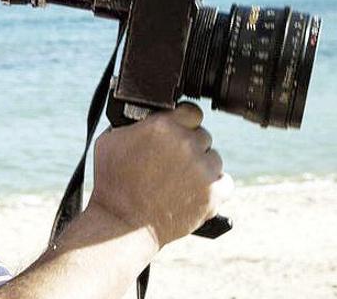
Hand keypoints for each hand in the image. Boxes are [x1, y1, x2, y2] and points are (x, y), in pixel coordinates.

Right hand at [89, 102, 233, 248]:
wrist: (121, 223)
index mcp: (163, 126)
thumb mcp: (110, 140)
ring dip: (202, 167)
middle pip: (203, 136)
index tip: (180, 131)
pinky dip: (215, 188)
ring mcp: (201, 169)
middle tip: (174, 162)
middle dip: (190, 147)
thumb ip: (134, 124)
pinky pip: (225, 182)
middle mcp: (185, 143)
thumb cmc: (112, 184)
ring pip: (214, 159)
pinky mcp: (212, 194)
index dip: (185, 122)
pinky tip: (197, 191)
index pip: (191, 111)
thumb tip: (146, 116)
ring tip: (181, 181)